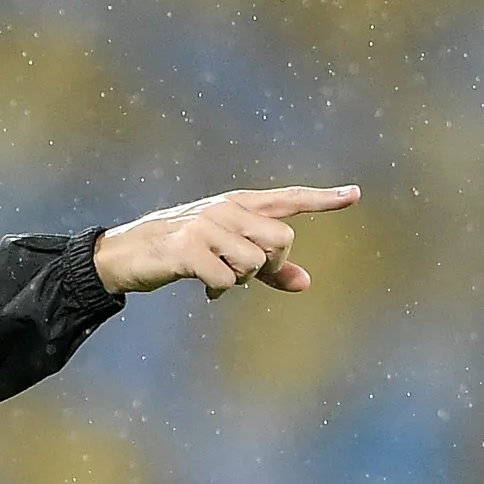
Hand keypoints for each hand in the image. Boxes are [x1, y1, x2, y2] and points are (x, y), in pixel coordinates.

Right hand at [93, 185, 359, 299]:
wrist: (128, 253)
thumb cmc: (185, 252)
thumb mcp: (228, 255)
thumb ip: (269, 268)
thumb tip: (306, 283)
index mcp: (239, 204)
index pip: (289, 198)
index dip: (323, 199)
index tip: (355, 194)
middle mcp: (226, 208)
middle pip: (281, 240)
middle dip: (270, 265)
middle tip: (243, 272)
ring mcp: (207, 225)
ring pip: (254, 263)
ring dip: (239, 280)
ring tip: (215, 276)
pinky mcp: (188, 248)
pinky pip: (226, 279)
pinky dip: (218, 289)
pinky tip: (204, 287)